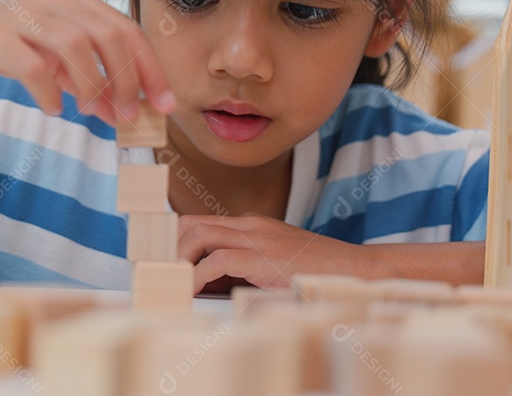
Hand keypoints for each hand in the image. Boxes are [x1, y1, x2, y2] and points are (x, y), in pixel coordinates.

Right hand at [0, 0, 173, 123]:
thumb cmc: (5, 47)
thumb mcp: (53, 62)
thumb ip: (88, 81)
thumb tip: (122, 112)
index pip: (126, 30)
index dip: (150, 68)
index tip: (164, 104)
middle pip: (108, 35)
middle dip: (127, 79)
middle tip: (130, 116)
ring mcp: (22, 13)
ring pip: (75, 45)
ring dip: (92, 85)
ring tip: (93, 113)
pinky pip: (33, 66)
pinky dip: (49, 92)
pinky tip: (53, 108)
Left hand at [177, 214, 361, 293]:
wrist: (353, 268)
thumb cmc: (315, 271)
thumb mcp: (272, 263)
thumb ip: (241, 267)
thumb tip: (206, 283)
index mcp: (251, 224)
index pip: (200, 221)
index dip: (176, 239)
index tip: (162, 259)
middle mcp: (249, 225)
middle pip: (191, 222)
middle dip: (169, 246)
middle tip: (158, 270)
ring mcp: (256, 238)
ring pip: (198, 235)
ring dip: (178, 258)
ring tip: (171, 280)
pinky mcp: (261, 257)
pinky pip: (216, 261)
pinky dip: (197, 276)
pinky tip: (192, 291)